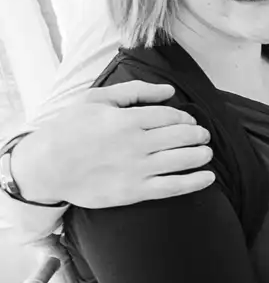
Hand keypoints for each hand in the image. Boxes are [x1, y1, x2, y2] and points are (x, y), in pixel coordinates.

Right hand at [10, 82, 213, 206]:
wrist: (45, 167)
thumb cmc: (69, 130)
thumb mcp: (95, 100)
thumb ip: (134, 91)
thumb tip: (169, 91)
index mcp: (126, 119)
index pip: (172, 116)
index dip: (187, 119)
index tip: (190, 122)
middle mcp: (135, 143)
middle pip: (182, 136)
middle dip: (199, 135)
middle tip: (202, 136)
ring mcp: (136, 168)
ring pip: (183, 159)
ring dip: (202, 154)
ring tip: (206, 152)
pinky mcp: (134, 191)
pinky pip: (174, 186)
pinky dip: (196, 182)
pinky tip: (209, 177)